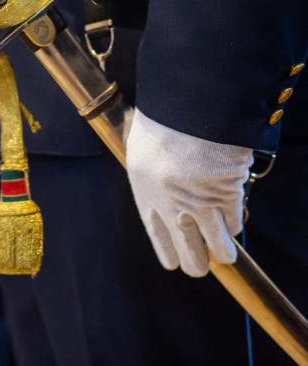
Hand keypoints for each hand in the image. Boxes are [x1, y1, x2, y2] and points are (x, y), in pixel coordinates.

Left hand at [125, 109, 252, 276]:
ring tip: (225, 257)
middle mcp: (170, 206)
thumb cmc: (163, 121)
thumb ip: (153, 174)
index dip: (167, 250)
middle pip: (187, 251)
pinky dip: (233, 225)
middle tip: (199, 266)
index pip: (156, 233)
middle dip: (195, 261)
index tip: (173, 263)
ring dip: (222, 253)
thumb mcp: (144, 149)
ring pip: (216, 246)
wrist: (187, 111)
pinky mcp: (226, 197)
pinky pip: (234, 223)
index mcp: (145, 191)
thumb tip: (163, 192)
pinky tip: (231, 227)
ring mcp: (200, 205)